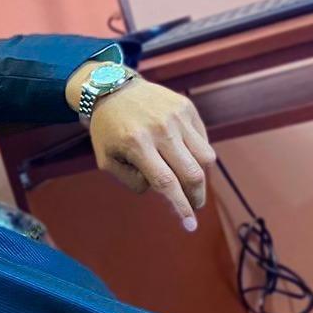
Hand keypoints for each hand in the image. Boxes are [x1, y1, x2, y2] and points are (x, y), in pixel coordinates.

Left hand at [78, 73, 216, 230]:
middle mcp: (160, 129)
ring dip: (200, 175)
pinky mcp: (186, 107)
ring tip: (188, 179)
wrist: (112, 88)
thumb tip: (162, 190)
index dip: (181, 206)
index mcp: (136, 143)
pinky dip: (198, 153)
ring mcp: (176, 116)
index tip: (191, 225)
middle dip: (196, 197)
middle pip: (192, 173)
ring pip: (205, 158)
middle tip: (194, 205)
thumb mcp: (107, 159)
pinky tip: (183, 154)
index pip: (166, 182)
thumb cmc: (108, 129)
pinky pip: (202, 139)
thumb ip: (132, 181)